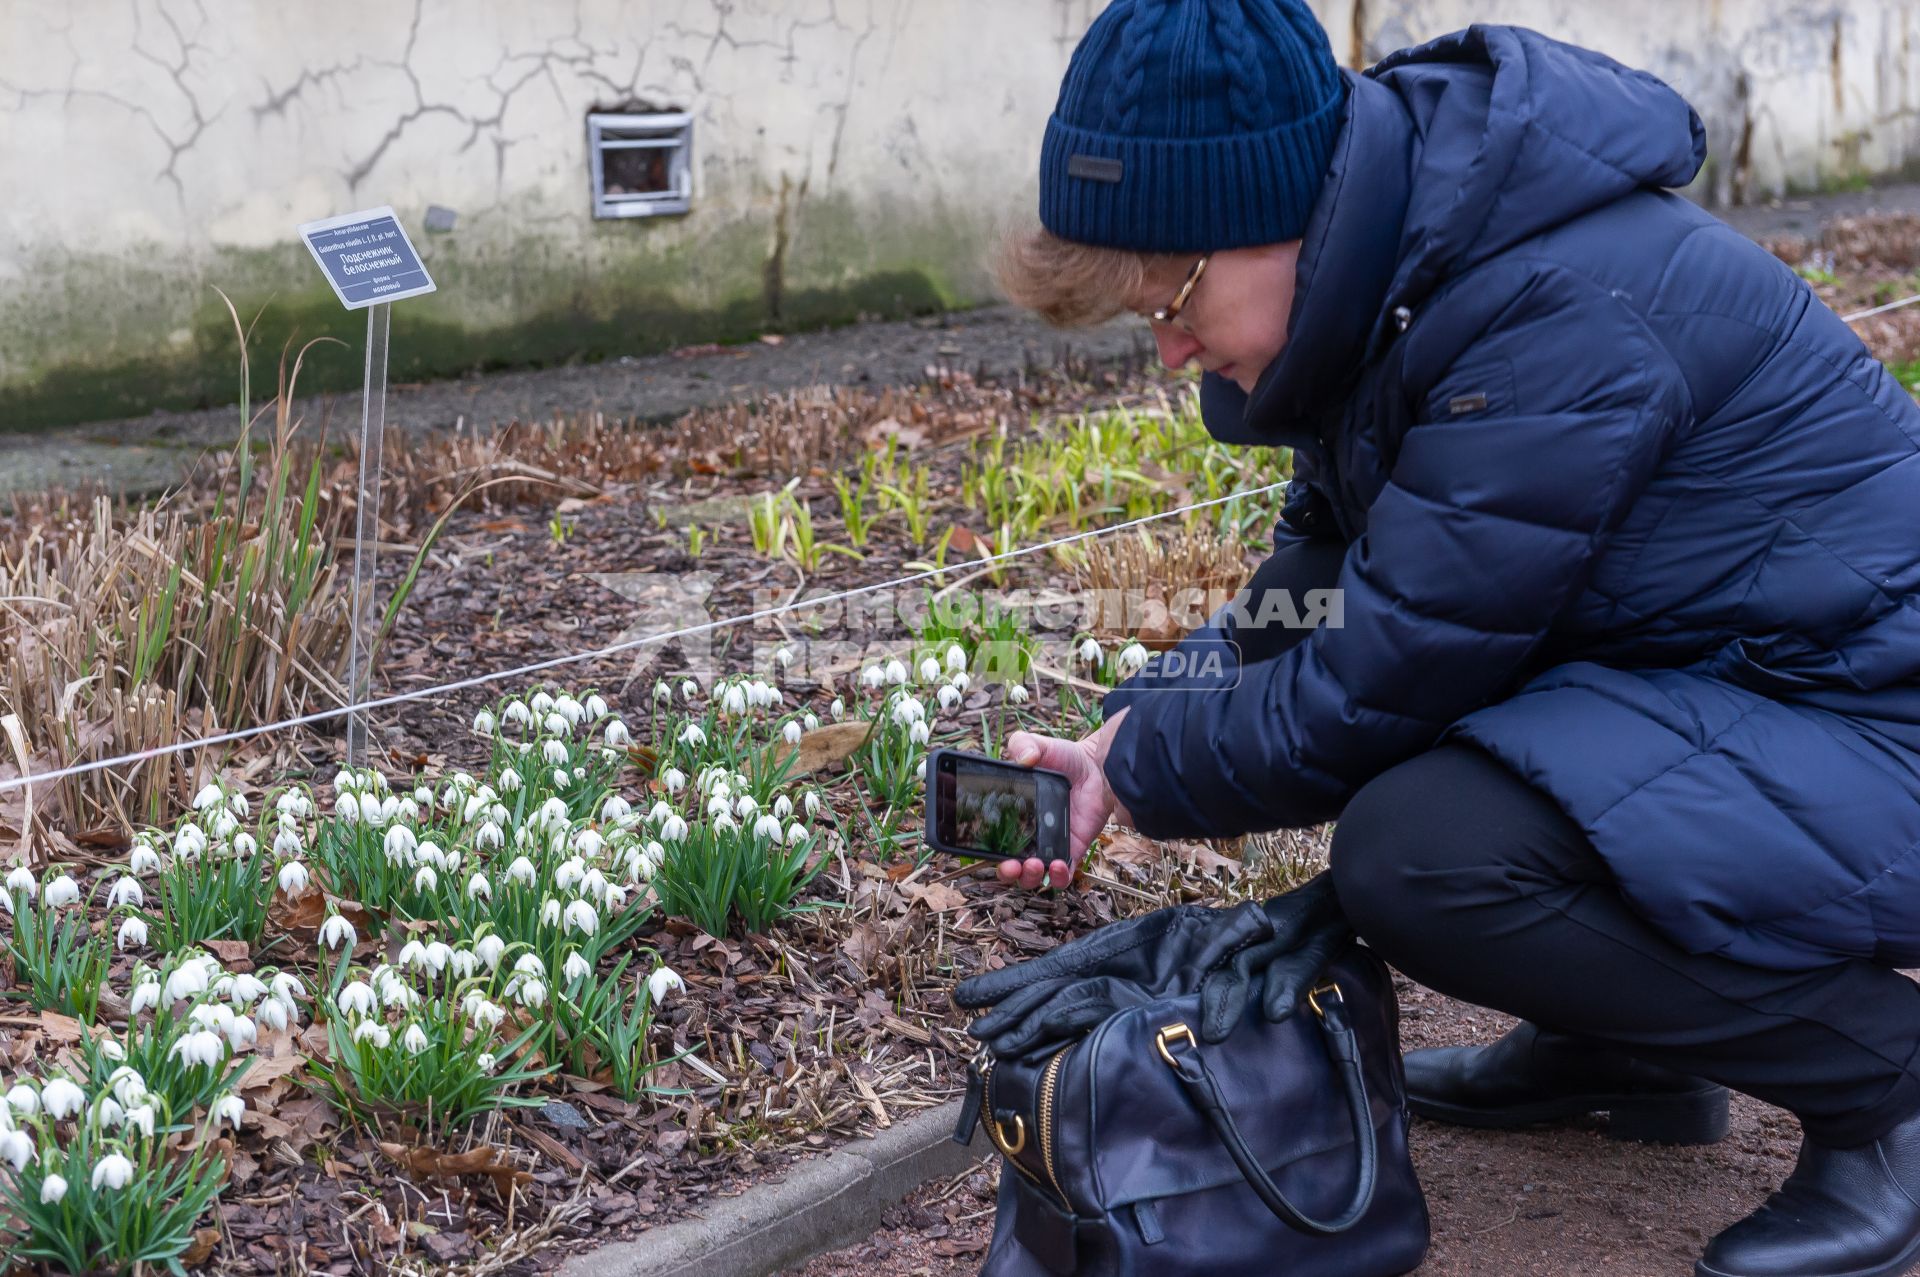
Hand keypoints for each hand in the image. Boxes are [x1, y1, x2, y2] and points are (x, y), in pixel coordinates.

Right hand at [993, 707, 1135, 891]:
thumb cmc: (1066, 758)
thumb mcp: (1040, 746)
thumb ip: (1024, 744)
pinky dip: (1058, 878)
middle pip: (1010, 867)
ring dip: (1029, 878)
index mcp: (1014, 814)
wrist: (1098, 767)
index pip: (994, 839)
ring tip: (1034, 864)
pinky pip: (1062, 876)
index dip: (987, 850)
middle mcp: (1029, 834)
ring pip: (1033, 877)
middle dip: (1006, 872)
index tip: (984, 849)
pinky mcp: (1072, 851)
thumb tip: (1023, 758)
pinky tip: (1059, 865)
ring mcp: (1050, 845)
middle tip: (1011, 864)